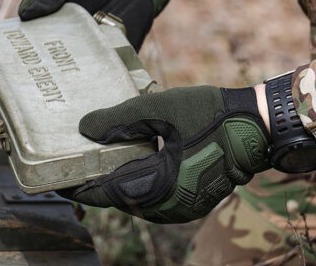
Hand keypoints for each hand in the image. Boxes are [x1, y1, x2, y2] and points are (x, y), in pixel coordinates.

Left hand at [59, 86, 271, 222]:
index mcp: (160, 184)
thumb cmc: (211, 115)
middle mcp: (169, 205)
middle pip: (119, 200)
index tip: (58, 179)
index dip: (80, 186)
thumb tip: (84, 129)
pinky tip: (127, 168)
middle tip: (74, 167)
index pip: (107, 192)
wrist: (257, 127)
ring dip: (115, 187)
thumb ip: (119, 119)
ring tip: (95, 166)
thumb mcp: (160, 108)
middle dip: (95, 185)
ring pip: (136, 202)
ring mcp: (182, 207)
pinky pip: (154, 199)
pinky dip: (135, 187)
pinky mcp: (191, 201)